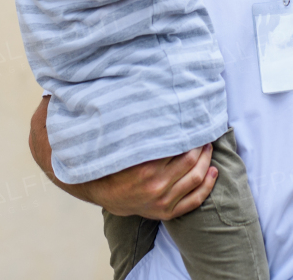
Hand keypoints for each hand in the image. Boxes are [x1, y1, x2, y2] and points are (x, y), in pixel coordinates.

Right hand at [29, 96, 216, 218]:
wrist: (94, 188)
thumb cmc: (102, 155)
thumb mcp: (101, 133)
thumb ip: (103, 109)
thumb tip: (80, 81)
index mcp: (143, 168)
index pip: (180, 147)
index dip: (191, 132)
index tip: (196, 118)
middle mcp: (155, 186)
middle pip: (192, 161)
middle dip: (201, 143)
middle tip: (205, 128)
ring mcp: (161, 201)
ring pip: (196, 179)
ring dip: (207, 160)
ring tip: (208, 144)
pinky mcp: (164, 212)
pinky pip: (194, 201)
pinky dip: (207, 186)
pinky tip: (213, 171)